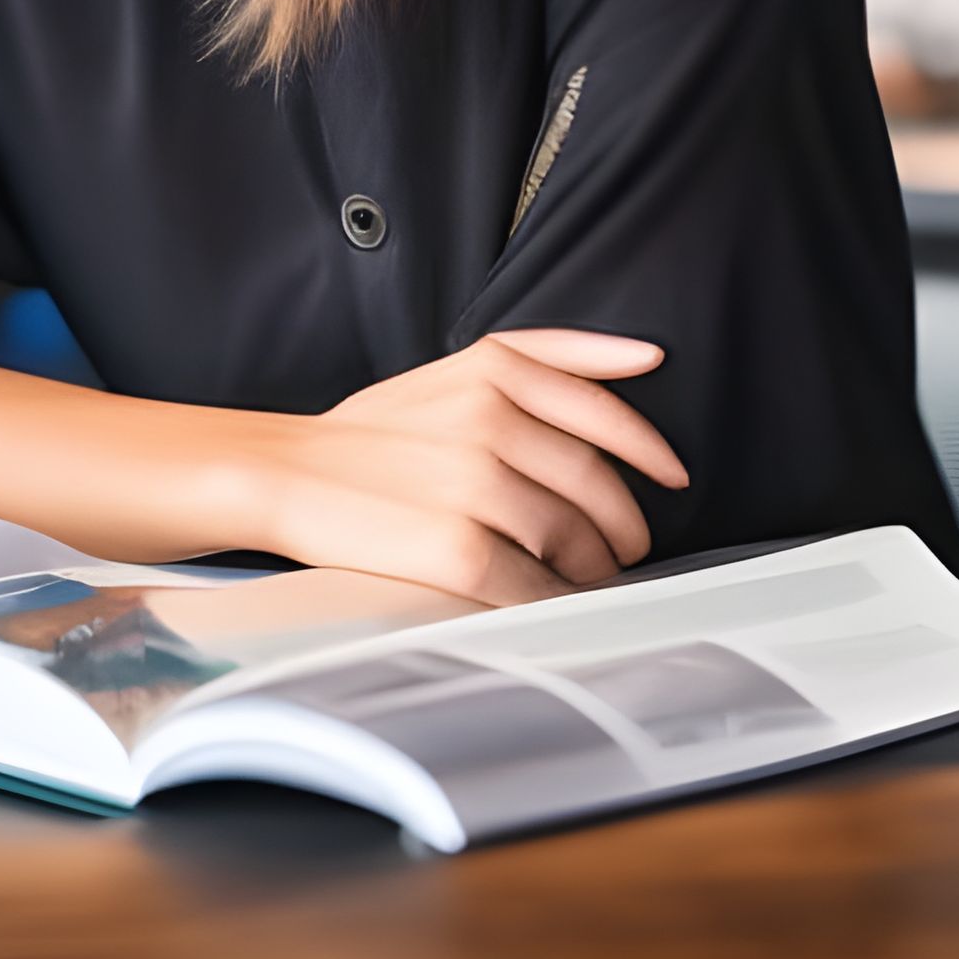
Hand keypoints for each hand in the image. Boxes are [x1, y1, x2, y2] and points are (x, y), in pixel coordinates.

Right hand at [235, 329, 688, 605]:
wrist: (285, 474)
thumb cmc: (369, 433)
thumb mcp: (452, 370)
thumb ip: (543, 359)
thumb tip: (644, 357)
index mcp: (492, 370)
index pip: (602, 410)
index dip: (648, 449)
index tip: (673, 475)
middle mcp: (491, 420)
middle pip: (596, 484)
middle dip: (623, 525)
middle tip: (625, 547)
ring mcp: (477, 487)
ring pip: (574, 539)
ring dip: (592, 569)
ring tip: (582, 577)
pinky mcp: (460, 550)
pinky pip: (536, 587)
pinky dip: (551, 601)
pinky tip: (544, 601)